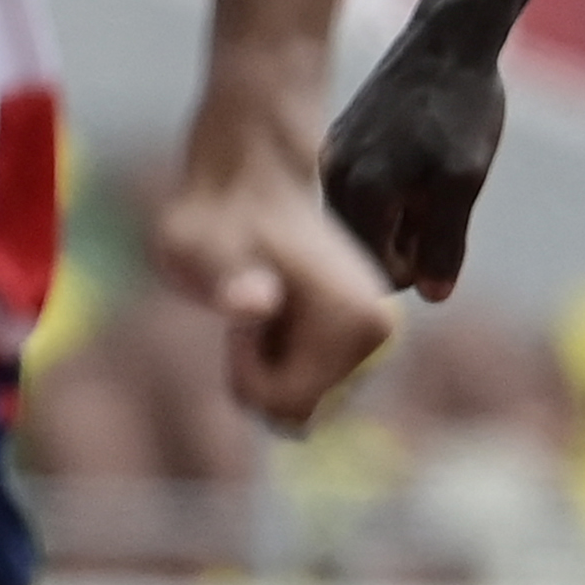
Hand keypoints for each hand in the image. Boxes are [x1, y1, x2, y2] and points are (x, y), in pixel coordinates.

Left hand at [165, 136, 399, 427]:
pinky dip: (285, 352)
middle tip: (249, 306)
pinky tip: (279, 306)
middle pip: (304, 407)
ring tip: (263, 302)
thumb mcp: (204, 248)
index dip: (246, 369)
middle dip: (262, 370)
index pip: (291, 406)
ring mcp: (378, 334)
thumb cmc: (217, 214)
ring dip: (271, 361)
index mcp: (357, 323)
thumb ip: (229, 281)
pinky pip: (314, 375)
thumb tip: (255, 303)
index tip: (241, 313)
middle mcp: (381, 334)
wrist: (250, 178)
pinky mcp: (366, 332)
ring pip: (307, 395)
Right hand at [318, 34, 506, 303]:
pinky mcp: (338, 146)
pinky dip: (388, 202)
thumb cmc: (461, 111)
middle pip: (359, 253)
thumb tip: (432, 296)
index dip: (416, 272)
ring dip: (397, 226)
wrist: (447, 43)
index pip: (374, 274)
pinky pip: (356, 196)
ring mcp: (330, 161)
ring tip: (434, 196)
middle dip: (401, 250)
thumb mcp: (465, 181)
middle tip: (442, 216)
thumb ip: (445, 241)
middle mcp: (331, 180)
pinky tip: (419, 177)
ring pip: (358, 225)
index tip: (445, 243)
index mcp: (359, 194)